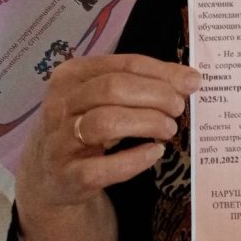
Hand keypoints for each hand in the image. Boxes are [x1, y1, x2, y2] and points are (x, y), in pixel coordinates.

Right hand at [16, 54, 200, 211]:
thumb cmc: (86, 123)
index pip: (125, 64)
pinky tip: (154, 153)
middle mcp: (60, 104)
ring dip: (146, 123)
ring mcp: (59, 140)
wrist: (49, 174)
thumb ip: (146, 82)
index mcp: (73, 74)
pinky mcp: (66, 176)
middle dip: (155, 96)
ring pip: (105, 122)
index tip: (191, 83)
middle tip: (178, 109)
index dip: (162, 73)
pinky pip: (101, 168)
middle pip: (113, 88)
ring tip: (169, 129)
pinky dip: (133, 160)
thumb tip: (190, 78)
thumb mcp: (107, 97)